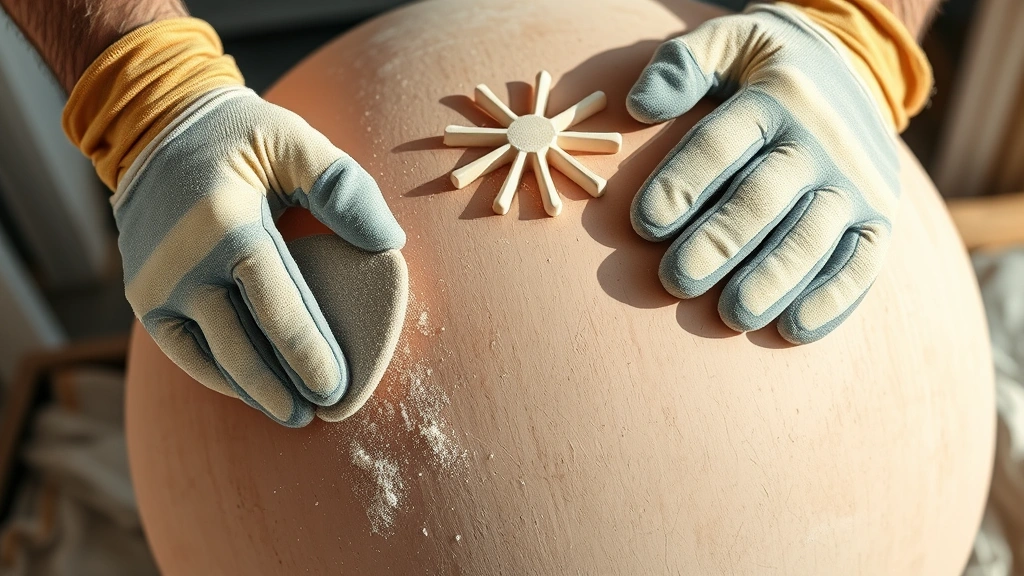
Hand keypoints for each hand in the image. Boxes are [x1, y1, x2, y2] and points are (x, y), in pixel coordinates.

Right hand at [116, 87, 404, 425]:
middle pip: (241, 341)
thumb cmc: (241, 136)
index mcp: (225, 222)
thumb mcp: (295, 141)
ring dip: (252, 390)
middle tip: (318, 413)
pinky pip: (182, 350)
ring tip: (291, 414)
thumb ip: (344, 190)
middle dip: (282, 384)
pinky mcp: (142, 295)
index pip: (274, 301)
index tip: (335, 386)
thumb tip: (389, 242)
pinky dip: (216, 375)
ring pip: (210, 354)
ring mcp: (156, 282)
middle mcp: (183, 260)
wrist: (155, 128)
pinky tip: (250, 391)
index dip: (306, 349)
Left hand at [626, 4, 900, 343]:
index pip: (722, 143)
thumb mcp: (729, 41)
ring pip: (811, 238)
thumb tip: (639, 104)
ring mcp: (857, 182)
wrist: (858, 69)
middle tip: (675, 280)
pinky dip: (831, 300)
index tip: (644, 223)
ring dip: (771, 280)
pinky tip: (792, 328)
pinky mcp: (882, 218)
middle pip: (763, 198)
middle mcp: (822, 140)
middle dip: (718, 243)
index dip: (682, 183)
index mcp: (776, 95)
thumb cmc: (768, 67)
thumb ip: (682, 65)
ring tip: (731, 314)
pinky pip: (862, 264)